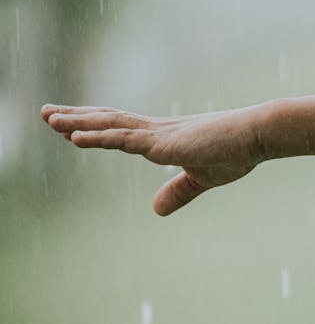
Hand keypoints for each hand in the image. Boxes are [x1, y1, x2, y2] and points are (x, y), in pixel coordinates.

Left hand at [41, 104, 264, 215]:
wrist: (257, 135)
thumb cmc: (236, 153)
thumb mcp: (202, 178)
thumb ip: (178, 191)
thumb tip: (156, 209)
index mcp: (165, 138)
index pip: (122, 130)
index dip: (96, 127)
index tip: (71, 126)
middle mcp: (156, 131)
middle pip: (109, 120)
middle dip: (77, 118)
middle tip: (47, 113)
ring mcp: (159, 134)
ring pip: (110, 125)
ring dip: (77, 122)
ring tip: (49, 118)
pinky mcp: (164, 141)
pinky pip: (123, 137)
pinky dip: (97, 136)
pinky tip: (73, 136)